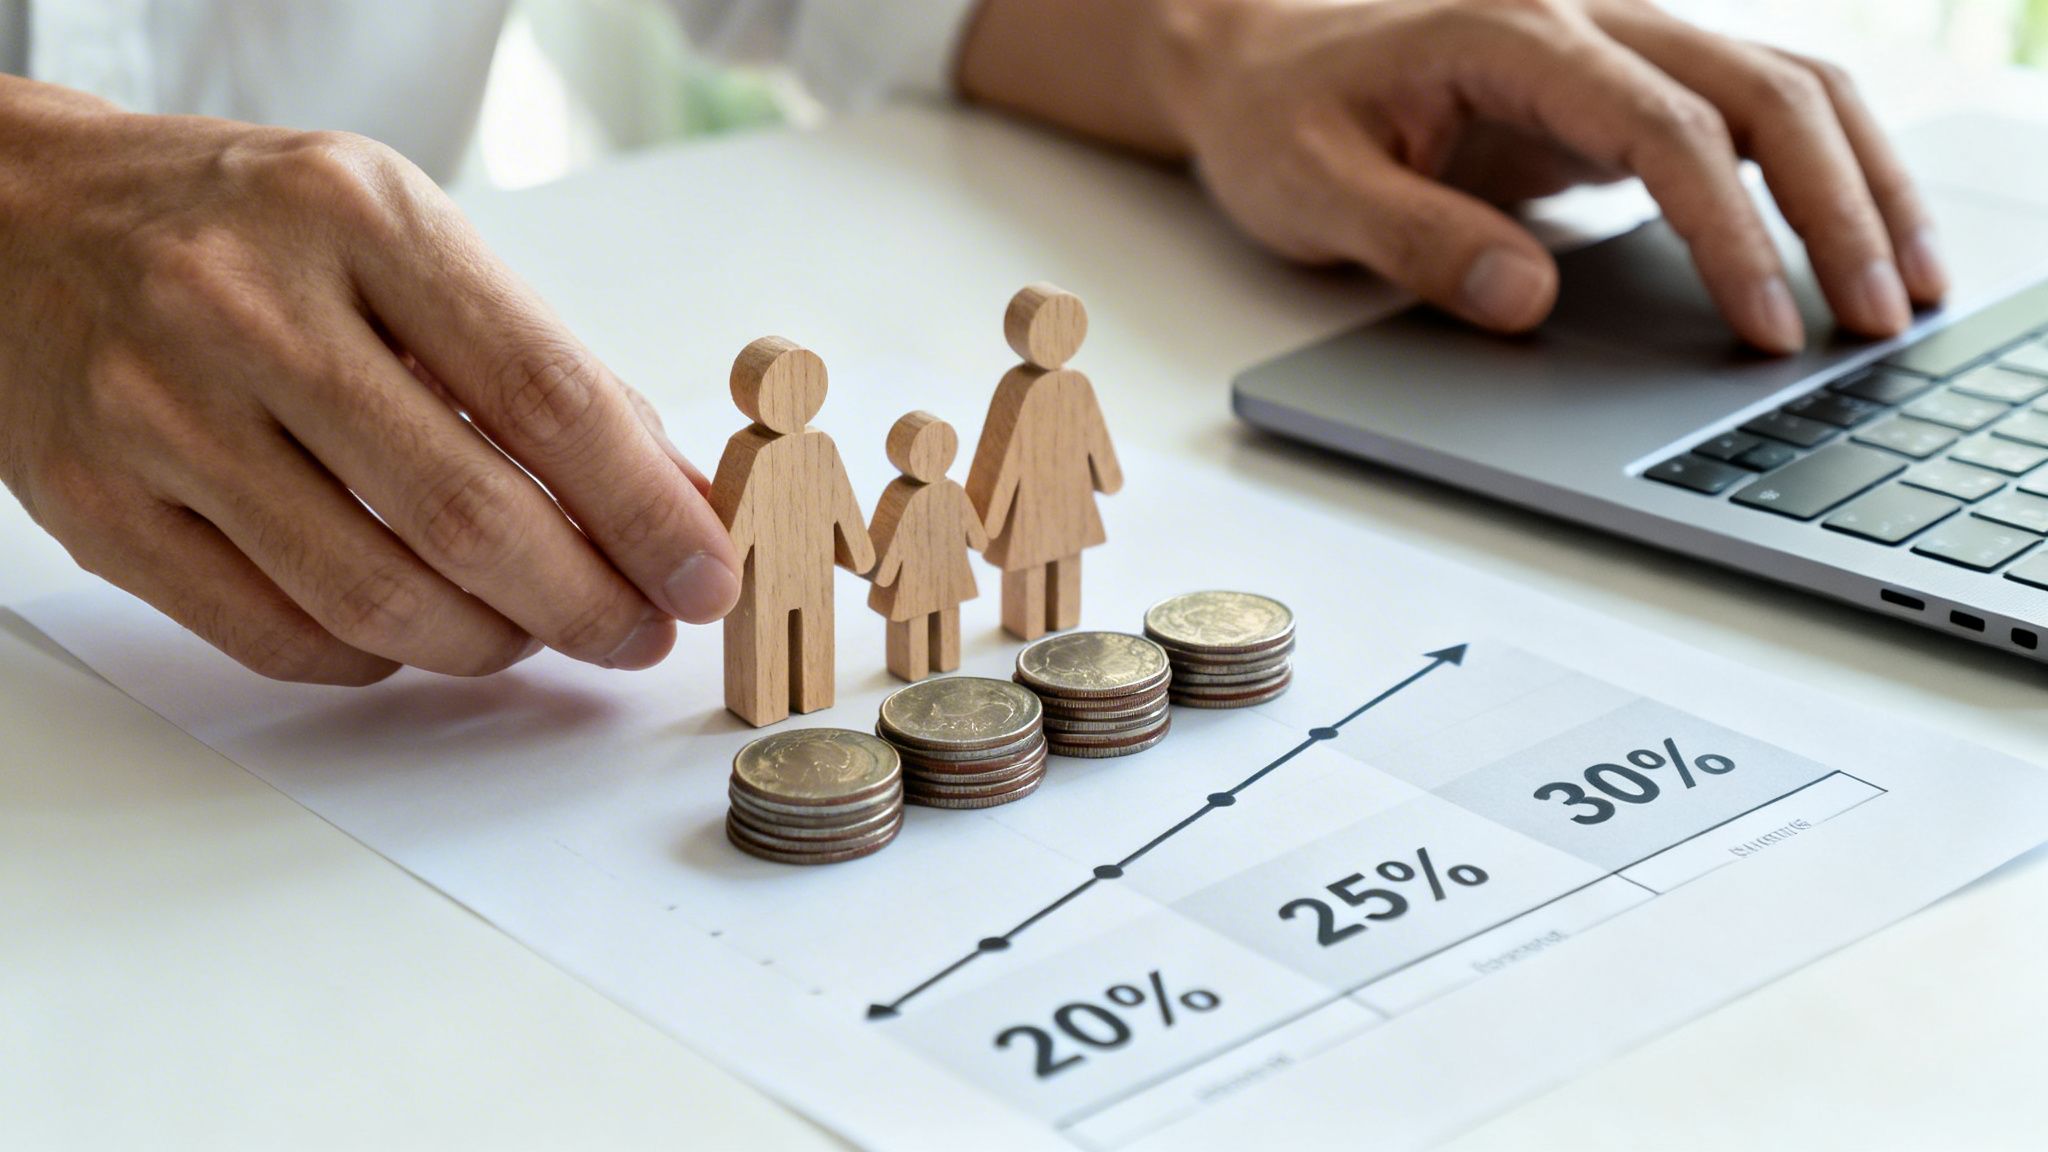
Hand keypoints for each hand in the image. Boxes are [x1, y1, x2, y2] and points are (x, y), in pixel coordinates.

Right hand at [0, 78, 740, 683]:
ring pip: (375, 597)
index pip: (547, 395)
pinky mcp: (100, 508)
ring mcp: (160, 414)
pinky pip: (279, 637)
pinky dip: (378, 657)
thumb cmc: (242, 226)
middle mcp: (250, 309)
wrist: (17, 219)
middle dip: (587, 603)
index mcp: (358, 218)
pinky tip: (417, 629)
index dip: (646, 512)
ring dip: (490, 643)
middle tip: (638, 633)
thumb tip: (666, 491)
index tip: (705, 575)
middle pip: (469, 516)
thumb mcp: (399, 233)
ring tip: (538, 632)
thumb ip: (536, 360)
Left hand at [960, 0, 1945, 353]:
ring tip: (1907, 287)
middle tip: (1876, 319)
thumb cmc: (1279, 121)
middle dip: (1836, 205)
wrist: (1258, 67)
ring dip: (1856, 180)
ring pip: (1783, 86)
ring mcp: (1613, 51)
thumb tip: (1527, 299)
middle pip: (1762, 90)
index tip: (1765, 326)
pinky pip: (1752, 115)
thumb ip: (1414, 241)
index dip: (1729, 232)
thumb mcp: (1310, 190)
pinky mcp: (1621, 91)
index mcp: (1511, 38)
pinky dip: (1818, 172)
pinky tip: (1850, 243)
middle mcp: (1585, 24)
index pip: (1663, 129)